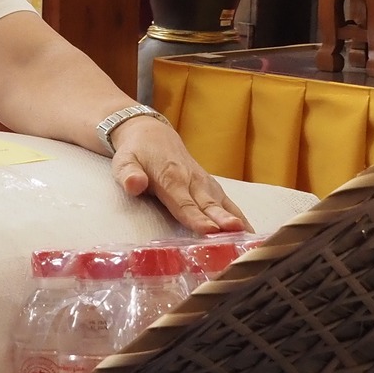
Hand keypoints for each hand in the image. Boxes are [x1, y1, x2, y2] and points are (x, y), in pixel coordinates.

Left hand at [109, 117, 245, 236]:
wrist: (152, 133)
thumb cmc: (136, 153)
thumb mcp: (123, 162)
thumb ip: (128, 174)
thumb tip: (134, 184)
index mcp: (170, 177)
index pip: (184, 202)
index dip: (196, 217)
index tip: (209, 230)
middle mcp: (192, 180)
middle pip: (208, 204)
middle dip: (223, 220)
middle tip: (236, 233)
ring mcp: (205, 182)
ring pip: (222, 203)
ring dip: (235, 220)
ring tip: (249, 239)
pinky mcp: (211, 186)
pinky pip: (227, 202)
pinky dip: (240, 216)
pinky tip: (250, 234)